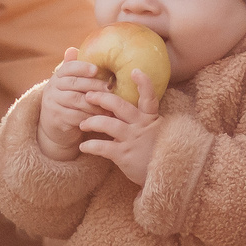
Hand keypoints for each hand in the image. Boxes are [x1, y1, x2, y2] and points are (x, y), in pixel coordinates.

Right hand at [38, 57, 109, 160]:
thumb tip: (73, 49)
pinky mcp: (56, 119)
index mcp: (57, 77)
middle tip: (110, 88)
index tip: (96, 69)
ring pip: (76, 100)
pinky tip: (101, 117)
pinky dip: (90, 116)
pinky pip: (75, 116)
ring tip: (109, 104)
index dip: (82, 67)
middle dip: (94, 85)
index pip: (68, 67)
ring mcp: (52, 104)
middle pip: (74, 83)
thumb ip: (76, 71)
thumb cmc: (69, 102)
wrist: (54, 128)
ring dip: (94, 102)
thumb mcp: (71, 86)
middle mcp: (52, 88)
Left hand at [77, 70, 160, 184]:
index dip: (143, 83)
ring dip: (91, 122)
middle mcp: (141, 126)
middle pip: (120, 106)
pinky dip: (90, 146)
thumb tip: (127, 108)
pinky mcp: (124, 155)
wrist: (163, 175)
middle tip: (88, 95)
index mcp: (150, 118)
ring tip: (82, 124)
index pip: (149, 97)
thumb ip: (144, 120)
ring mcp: (132, 140)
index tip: (135, 70)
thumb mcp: (156, 132)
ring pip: (108, 124)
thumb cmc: (156, 151)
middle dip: (102, 98)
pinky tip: (83, 146)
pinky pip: (102, 147)